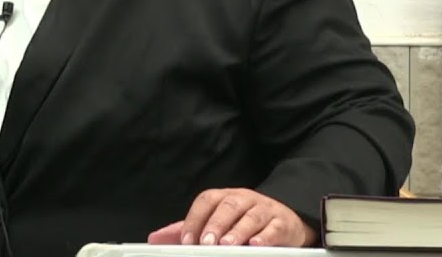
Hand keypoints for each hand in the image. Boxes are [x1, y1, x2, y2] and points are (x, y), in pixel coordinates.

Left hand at [146, 188, 316, 247]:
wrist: (286, 221)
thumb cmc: (244, 223)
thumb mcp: (216, 223)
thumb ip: (188, 230)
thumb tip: (156, 238)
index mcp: (226, 197)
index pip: (208, 199)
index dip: (195, 218)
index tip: (187, 240)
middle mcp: (246, 200)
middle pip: (230, 205)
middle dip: (217, 223)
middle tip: (207, 242)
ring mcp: (266, 210)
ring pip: (252, 216)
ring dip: (239, 230)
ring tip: (227, 244)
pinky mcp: (283, 223)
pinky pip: (275, 227)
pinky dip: (266, 236)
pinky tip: (255, 244)